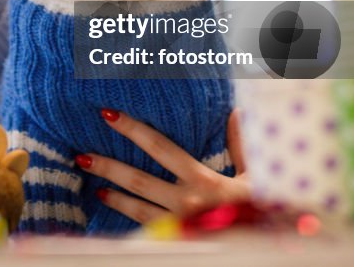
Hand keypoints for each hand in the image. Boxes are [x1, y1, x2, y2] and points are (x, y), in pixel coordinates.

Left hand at [77, 108, 249, 223]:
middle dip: (107, 167)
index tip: (109, 115)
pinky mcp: (178, 240)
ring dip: (113, 195)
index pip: (160, 148)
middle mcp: (188, 204)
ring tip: (93, 185)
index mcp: (205, 181)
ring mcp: (180, 226)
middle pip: (138, 181)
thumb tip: (236, 111)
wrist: (272, 242)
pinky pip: (147, 229)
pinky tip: (115, 210)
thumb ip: (242, 143)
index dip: (133, 130)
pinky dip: (129, 218)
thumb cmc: (264, 208)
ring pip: (137, 209)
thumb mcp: (259, 174)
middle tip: (82, 156)